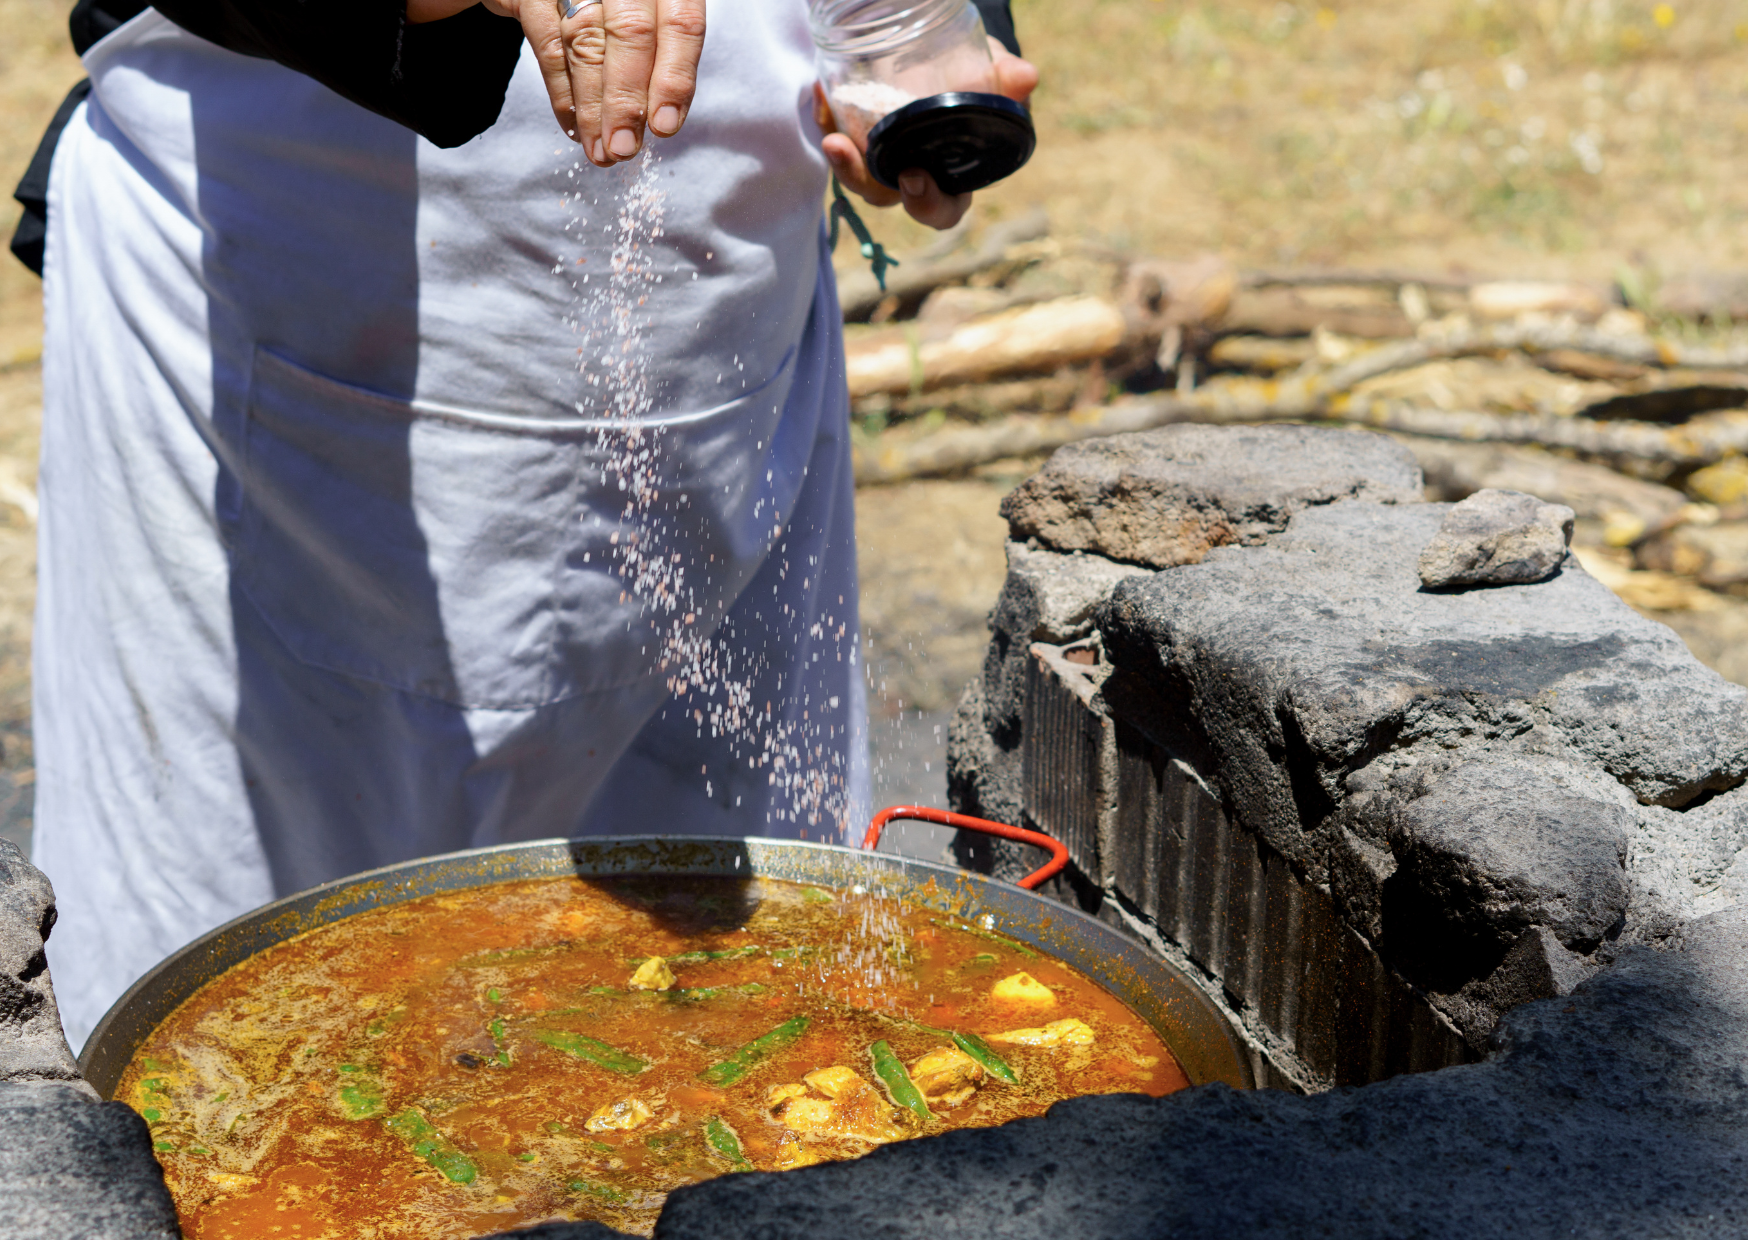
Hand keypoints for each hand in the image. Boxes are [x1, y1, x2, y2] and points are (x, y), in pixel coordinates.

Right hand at [406, 0, 705, 164]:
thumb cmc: (612, 5)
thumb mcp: (647, 14)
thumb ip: (659, 50)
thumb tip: (663, 118)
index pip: (680, 23)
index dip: (674, 78)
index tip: (665, 127)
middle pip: (632, 36)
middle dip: (627, 102)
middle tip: (623, 149)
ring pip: (588, 45)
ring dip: (594, 108)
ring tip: (601, 150)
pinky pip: (549, 46)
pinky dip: (562, 94)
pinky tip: (575, 128)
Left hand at [816, 40, 1037, 230]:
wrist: (947, 57)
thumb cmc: (977, 78)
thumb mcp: (994, 75)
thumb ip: (1005, 79)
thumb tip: (1025, 77)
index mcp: (950, 177)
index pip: (941, 210)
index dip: (928, 204)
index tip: (914, 178)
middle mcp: (911, 175)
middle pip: (882, 196)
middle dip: (860, 180)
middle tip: (844, 150)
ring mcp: (881, 157)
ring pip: (855, 174)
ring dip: (839, 159)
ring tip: (830, 133)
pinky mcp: (856, 132)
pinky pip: (836, 135)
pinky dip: (827, 118)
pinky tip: (823, 91)